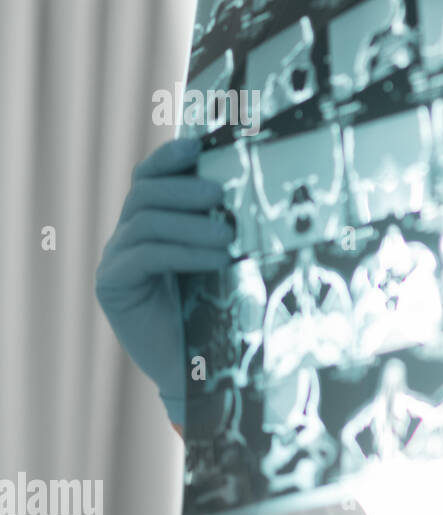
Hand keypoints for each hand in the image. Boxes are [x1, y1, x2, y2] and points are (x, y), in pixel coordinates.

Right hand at [94, 137, 234, 425]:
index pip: (150, 177)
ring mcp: (116, 260)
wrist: (203, 368)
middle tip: (220, 194)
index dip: (169, 157)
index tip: (198, 145)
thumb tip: (257, 187)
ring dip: (191, 224)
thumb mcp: (226, 258)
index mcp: (153, 222)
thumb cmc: (222, 309)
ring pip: (145, 222)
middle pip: (145, 193)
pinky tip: (217, 260)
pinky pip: (144, 256)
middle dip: (184, 188)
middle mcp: (128, 236)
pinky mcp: (113, 286)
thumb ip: (226, 224)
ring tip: (228, 235)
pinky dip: (184, 253)